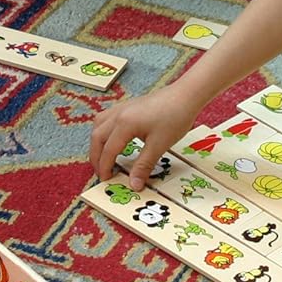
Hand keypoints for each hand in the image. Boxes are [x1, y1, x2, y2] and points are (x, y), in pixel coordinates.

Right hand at [89, 83, 205, 189]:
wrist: (185, 95)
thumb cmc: (175, 118)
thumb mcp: (159, 145)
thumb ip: (143, 166)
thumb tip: (134, 185)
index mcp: (124, 124)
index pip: (108, 150)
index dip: (105, 168)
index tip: (106, 181)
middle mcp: (118, 114)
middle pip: (97, 137)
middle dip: (96, 157)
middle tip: (102, 172)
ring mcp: (121, 107)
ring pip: (98, 126)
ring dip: (98, 143)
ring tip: (103, 157)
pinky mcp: (127, 105)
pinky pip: (106, 118)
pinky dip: (104, 131)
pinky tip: (112, 138)